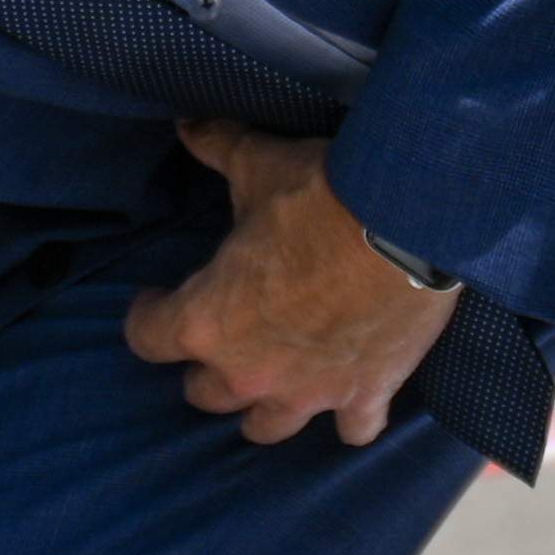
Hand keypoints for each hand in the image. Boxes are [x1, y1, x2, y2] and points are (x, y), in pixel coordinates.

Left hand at [123, 121, 451, 445]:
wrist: (409, 223)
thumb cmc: (321, 197)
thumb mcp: (258, 165)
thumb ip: (217, 147)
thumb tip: (187, 123)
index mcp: (207, 319)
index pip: (146, 337)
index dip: (146, 315)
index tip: (156, 298)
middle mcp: (249, 370)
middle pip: (203, 394)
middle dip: (206, 368)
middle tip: (221, 337)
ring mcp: (307, 392)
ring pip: (265, 428)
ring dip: (263, 409)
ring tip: (271, 385)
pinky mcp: (364, 395)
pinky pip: (352, 431)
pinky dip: (350, 418)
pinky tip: (351, 404)